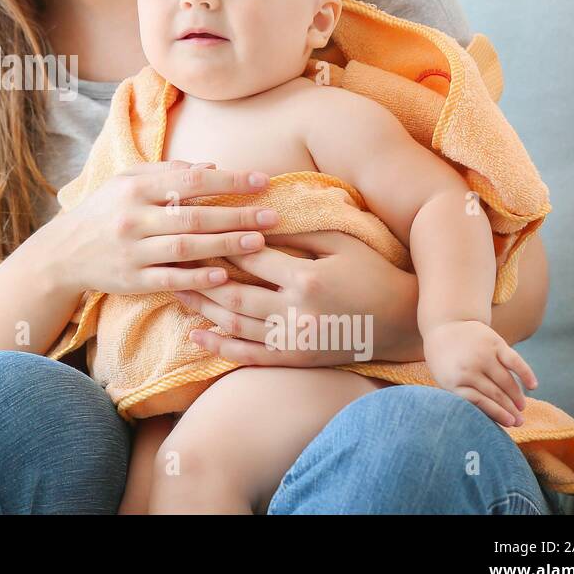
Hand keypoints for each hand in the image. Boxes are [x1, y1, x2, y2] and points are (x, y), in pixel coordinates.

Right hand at [41, 160, 277, 299]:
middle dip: (237, 215)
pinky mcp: (132, 280)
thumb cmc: (104, 211)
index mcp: (136, 189)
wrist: (62, 253)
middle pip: (194, 215)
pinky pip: (170, 278)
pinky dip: (198, 277)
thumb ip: (167, 172)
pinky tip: (225, 275)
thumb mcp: (126, 182)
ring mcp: (133, 251)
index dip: (229, 179)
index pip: (190, 180)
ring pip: (185, 247)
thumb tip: (211, 166)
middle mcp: (134, 218)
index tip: (262, 180)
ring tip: (259, 242)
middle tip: (272, 216)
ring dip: (225, 245)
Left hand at [173, 230, 422, 366]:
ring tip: (174, 289)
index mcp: (306, 278)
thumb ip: (300, 230)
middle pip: (233, 292)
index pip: (251, 256)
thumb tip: (257, 213)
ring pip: (235, 324)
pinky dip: (220, 345)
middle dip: (198, 276)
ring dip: (201, 307)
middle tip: (171, 260)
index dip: (220, 242)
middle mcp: (296, 313)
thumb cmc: (373, 272)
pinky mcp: (294, 359)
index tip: (195, 228)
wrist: (402, 323)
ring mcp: (293, 340)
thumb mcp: (343, 242)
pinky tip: (196, 334)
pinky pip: (249, 355)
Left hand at [423, 320, 537, 427]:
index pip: (479, 402)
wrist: (444, 325)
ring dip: (517, 397)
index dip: (497, 414)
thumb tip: (490, 419)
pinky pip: (515, 361)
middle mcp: (468, 368)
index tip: (509, 424)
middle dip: (510, 410)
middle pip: (495, 394)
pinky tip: (533, 386)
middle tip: (520, 422)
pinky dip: (526, 374)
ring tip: (522, 408)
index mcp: (453, 381)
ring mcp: (483, 354)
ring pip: (506, 381)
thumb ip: (464, 397)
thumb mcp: (445, 379)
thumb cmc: (446, 361)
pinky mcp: (495, 342)